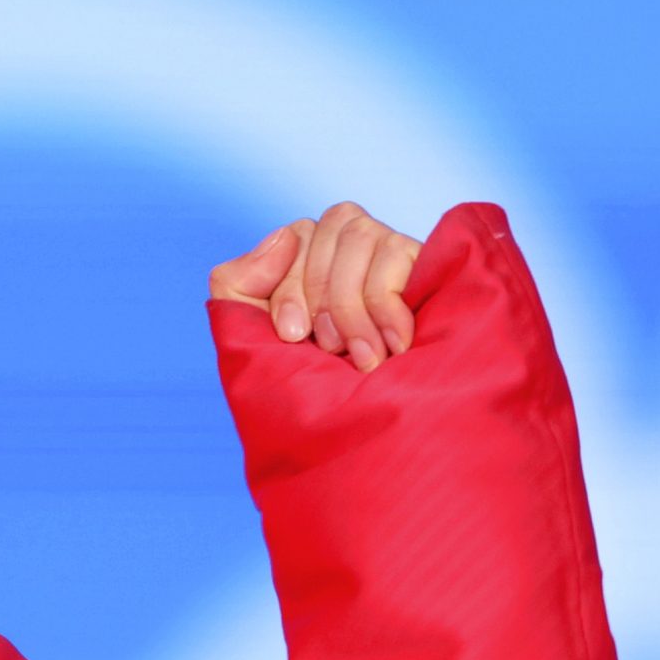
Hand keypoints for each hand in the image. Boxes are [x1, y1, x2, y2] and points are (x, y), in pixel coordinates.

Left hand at [208, 201, 422, 373]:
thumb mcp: (249, 336)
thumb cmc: (300, 387)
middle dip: (322, 295)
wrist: (349, 435)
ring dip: (353, 305)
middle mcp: (348, 245)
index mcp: (304, 256)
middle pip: (333, 224)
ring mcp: (387, 249)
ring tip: (362, 358)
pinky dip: (387, 306)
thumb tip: (282, 236)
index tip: (291, 335)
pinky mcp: (422, 267)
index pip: (296, 235)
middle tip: (327, 349)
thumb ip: (237, 282)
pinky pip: (396, 254)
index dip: (290, 286)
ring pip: (362, 234)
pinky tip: (394, 345)